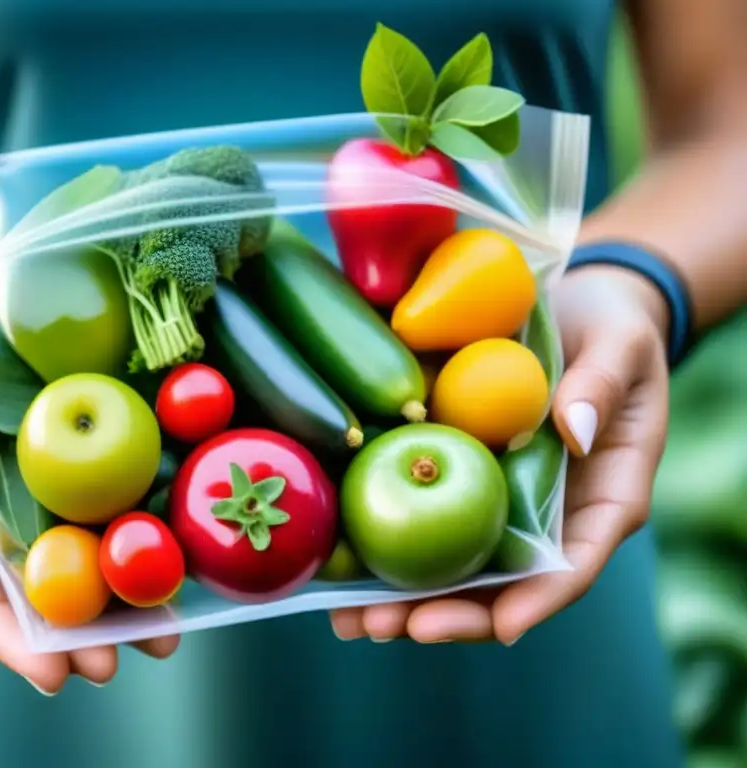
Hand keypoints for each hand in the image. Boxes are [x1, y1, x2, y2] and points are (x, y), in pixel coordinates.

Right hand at [0, 265, 178, 692]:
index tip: (44, 671)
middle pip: (11, 588)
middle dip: (63, 634)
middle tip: (115, 664)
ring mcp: (5, 495)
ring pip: (54, 560)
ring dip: (104, 600)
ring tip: (159, 636)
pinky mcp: (44, 469)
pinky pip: (81, 510)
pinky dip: (118, 537)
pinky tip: (164, 561)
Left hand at [329, 266, 670, 644]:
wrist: (571, 309)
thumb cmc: (612, 331)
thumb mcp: (621, 345)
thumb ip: (603, 385)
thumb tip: (575, 427)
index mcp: (600, 500)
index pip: (573, 565)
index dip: (538, 600)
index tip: (502, 627)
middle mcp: (544, 515)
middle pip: (499, 585)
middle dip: (445, 614)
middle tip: (387, 627)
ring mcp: (497, 500)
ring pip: (452, 564)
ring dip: (401, 596)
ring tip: (347, 618)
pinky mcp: (457, 475)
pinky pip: (422, 514)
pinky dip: (383, 540)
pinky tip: (335, 563)